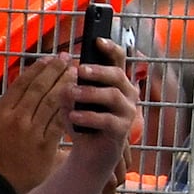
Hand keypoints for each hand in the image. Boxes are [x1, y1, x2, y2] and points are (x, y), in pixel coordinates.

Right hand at [0, 28, 80, 193]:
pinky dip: (71, 109)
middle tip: (69, 59)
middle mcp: (17, 119)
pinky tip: (80, 99)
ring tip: (78, 73)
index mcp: (0, 112)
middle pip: (41, 89)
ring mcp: (33, 132)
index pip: (22, 84)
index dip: (38, 69)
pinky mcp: (46, 145)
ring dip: (67, 86)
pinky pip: (61, 122)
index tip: (50, 58)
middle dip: (56, 71)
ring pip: (53, 103)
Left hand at [61, 31, 143, 166]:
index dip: (110, 48)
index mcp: (116, 82)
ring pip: (113, 95)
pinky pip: (107, 119)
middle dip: (98, 71)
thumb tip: (66, 80)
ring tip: (71, 93)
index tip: (97, 40)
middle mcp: (126, 94)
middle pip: (117, 75)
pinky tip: (73, 116)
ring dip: (90, 92)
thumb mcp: (73, 101)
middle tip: (79, 70)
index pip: (119, 60)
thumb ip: (71, 88)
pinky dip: (88, 116)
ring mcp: (127, 112)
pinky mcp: (122, 130)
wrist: (89, 153)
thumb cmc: (82, 122)